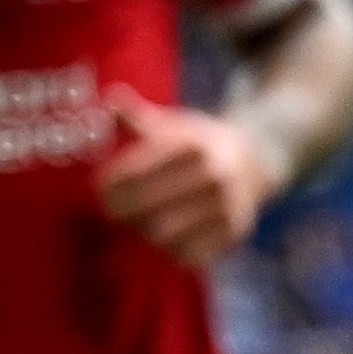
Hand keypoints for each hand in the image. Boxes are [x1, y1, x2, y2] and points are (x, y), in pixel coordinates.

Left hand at [93, 94, 272, 265]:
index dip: (112, 183)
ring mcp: (226, 207)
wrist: (254, 159)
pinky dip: (169, 251)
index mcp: (193, 146)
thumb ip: (138, 117)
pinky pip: (190, 255)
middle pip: (149, 206)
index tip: (98, 188)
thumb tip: (110, 98)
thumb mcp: (173, 122)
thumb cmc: (198, 141)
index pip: (139, 171)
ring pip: (166, 234)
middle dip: (121, 210)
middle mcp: (213, 176)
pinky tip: (160, 238)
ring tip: (133, 222)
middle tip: (108, 210)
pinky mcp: (234, 232)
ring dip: (143, 231)